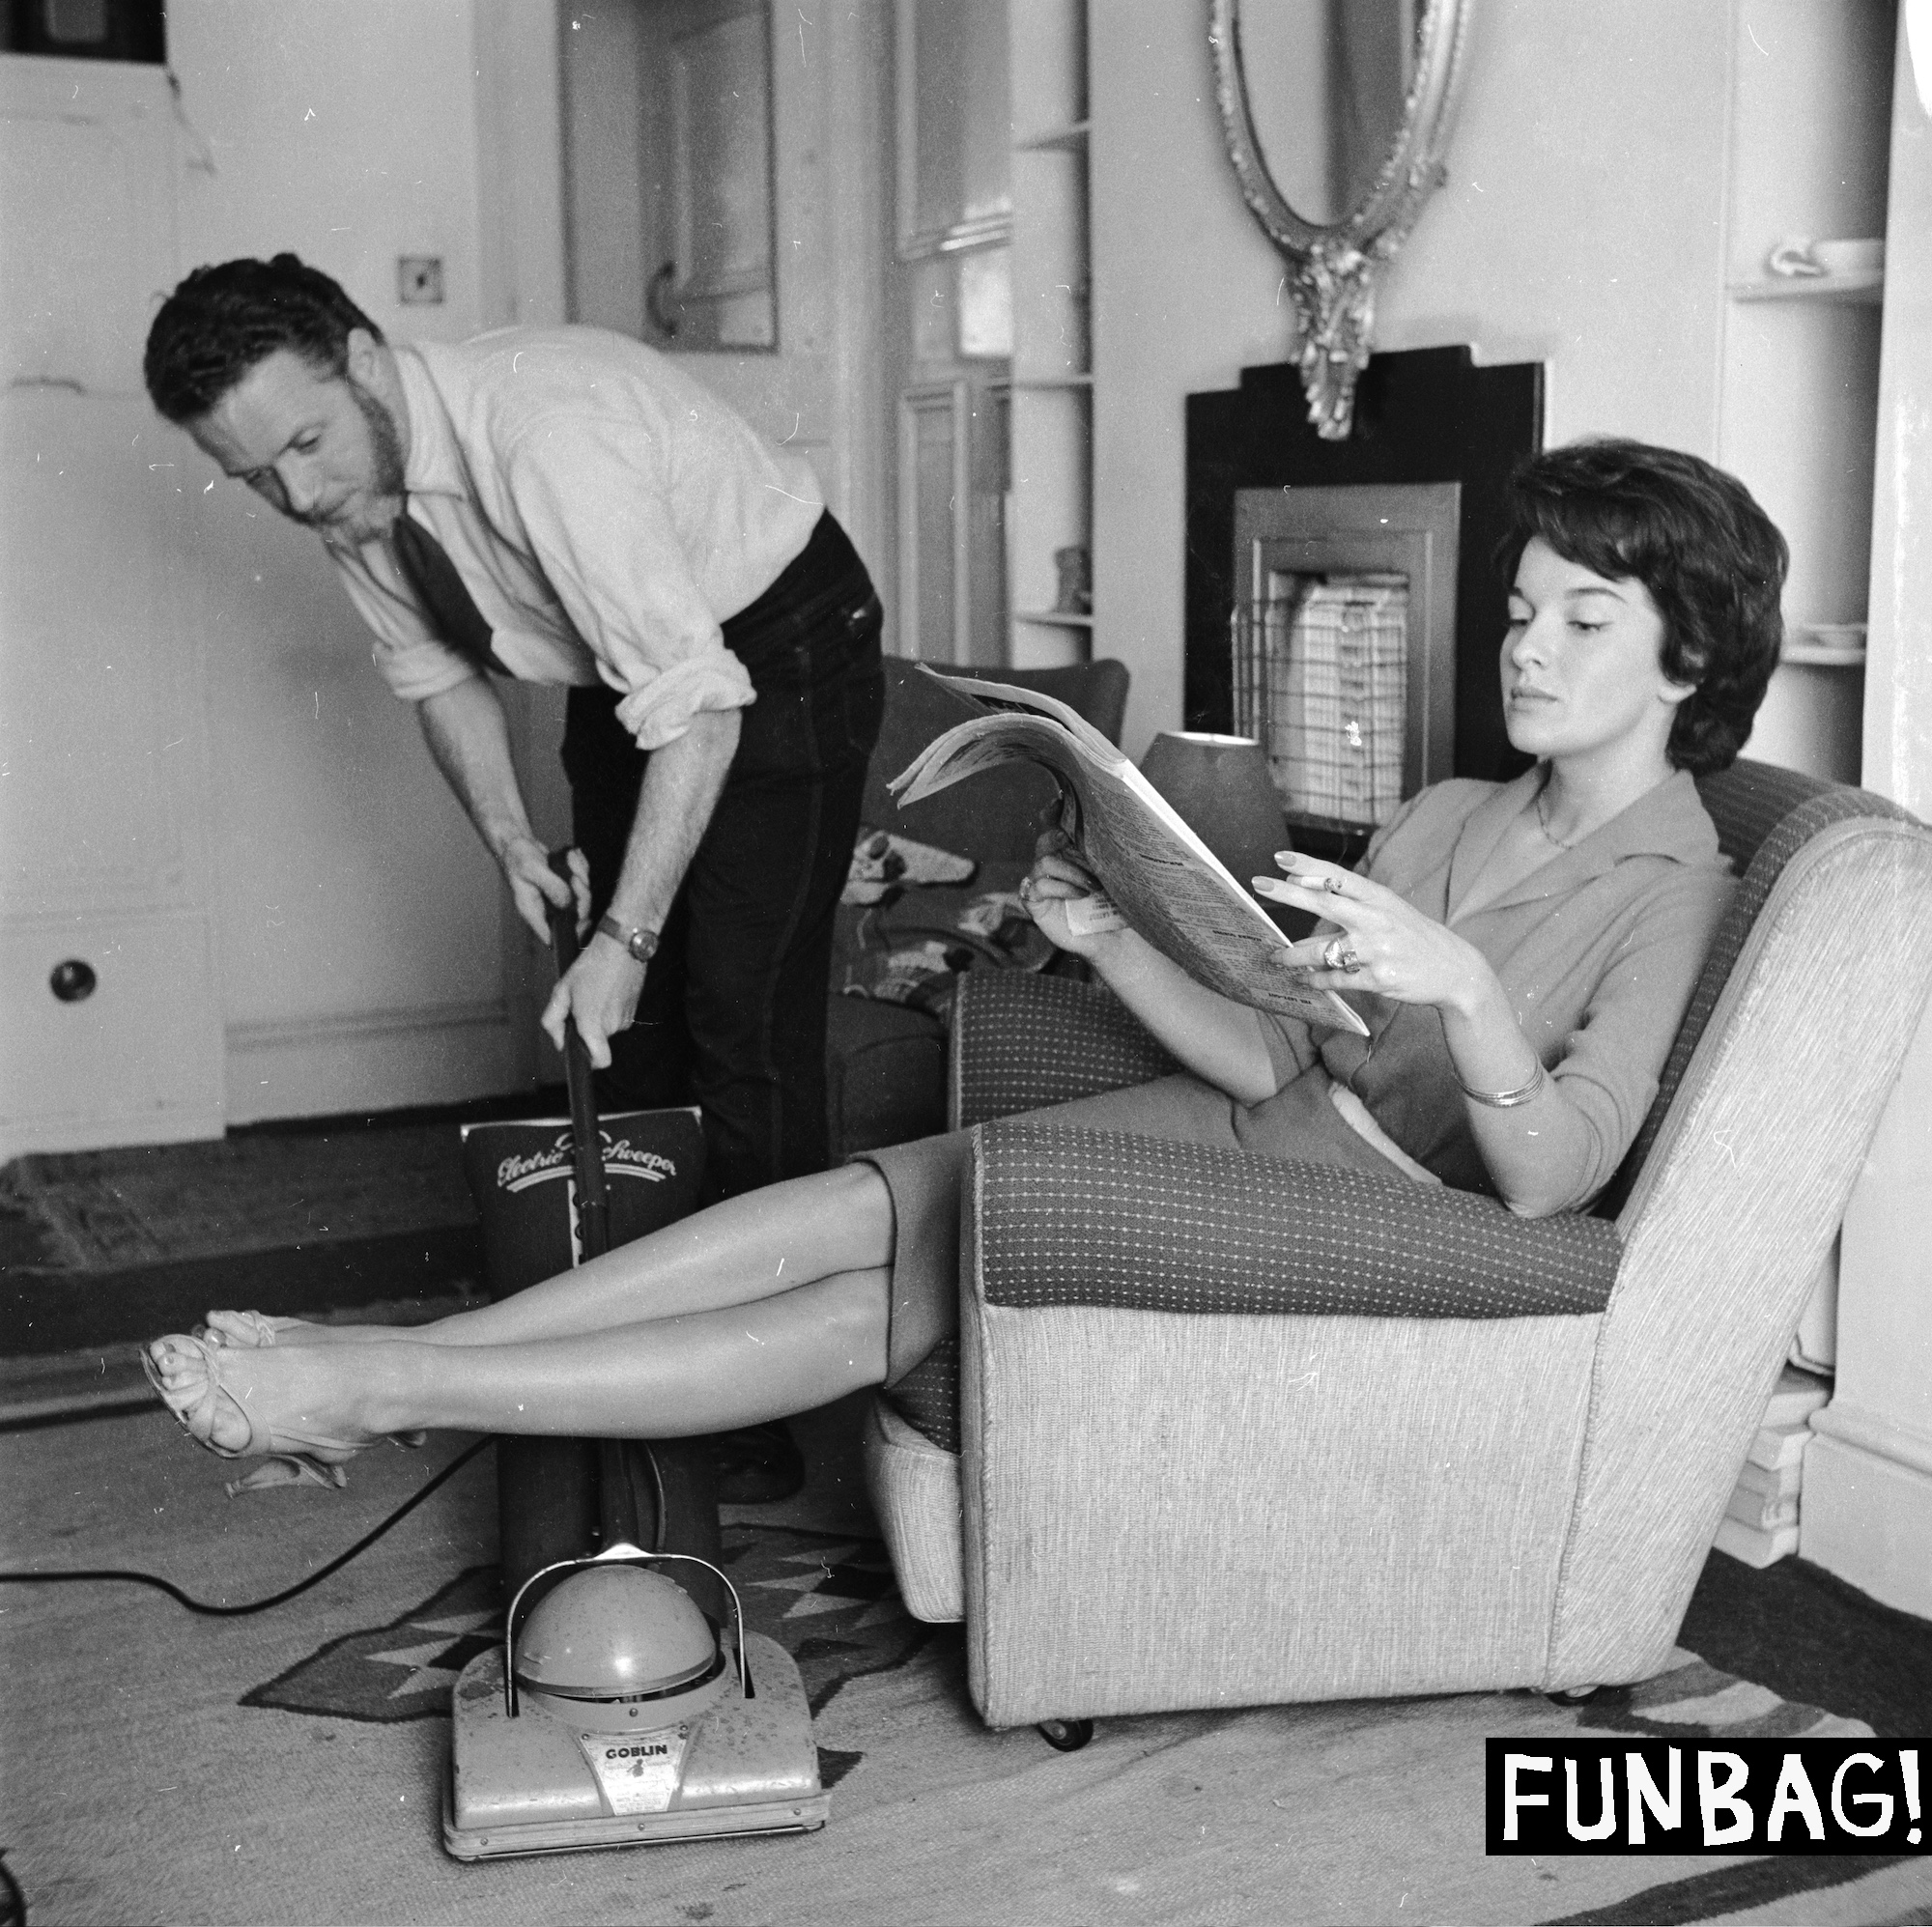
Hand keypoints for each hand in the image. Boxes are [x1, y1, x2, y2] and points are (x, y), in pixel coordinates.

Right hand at [501, 837, 590, 943]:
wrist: (517, 843)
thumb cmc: (518, 857)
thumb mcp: (532, 869)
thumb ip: (552, 886)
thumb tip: (569, 903)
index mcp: (534, 912)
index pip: (553, 938)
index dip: (570, 935)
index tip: (582, 919)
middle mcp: (548, 909)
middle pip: (577, 916)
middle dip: (582, 895)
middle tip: (574, 876)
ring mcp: (559, 898)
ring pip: (583, 897)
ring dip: (581, 875)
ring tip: (569, 857)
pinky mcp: (567, 887)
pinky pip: (583, 881)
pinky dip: (581, 866)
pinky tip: (570, 854)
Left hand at [541, 933, 644, 1069]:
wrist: (621, 946)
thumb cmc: (591, 966)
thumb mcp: (562, 990)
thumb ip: (553, 1021)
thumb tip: (559, 1041)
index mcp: (593, 1024)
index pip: (601, 1061)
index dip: (590, 1062)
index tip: (580, 1053)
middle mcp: (613, 1025)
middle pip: (597, 1041)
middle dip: (586, 1028)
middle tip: (579, 1003)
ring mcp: (627, 1018)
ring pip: (606, 1028)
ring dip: (598, 1015)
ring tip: (594, 991)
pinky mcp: (634, 1009)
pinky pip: (617, 1017)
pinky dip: (609, 1007)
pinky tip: (605, 988)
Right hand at [1018, 816, 1123, 955]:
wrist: (1113, 937)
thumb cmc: (1115, 905)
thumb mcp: (1114, 875)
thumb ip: (1106, 853)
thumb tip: (1116, 824)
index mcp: (1068, 854)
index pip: (1053, 827)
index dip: (1052, 813)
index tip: (1059, 802)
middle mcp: (1052, 866)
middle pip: (1044, 840)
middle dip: (1056, 837)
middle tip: (1068, 838)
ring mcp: (1041, 884)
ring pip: (1043, 862)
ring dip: (1070, 870)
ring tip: (1091, 885)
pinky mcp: (1035, 904)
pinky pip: (1038, 887)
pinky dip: (1061, 887)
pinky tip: (1080, 895)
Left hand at [1253, 852, 1490, 1014]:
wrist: (1455, 970)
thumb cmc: (1414, 936)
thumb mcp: (1390, 909)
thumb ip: (1354, 901)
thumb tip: (1305, 886)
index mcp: (1379, 898)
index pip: (1338, 876)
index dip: (1307, 865)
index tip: (1280, 857)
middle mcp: (1376, 920)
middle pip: (1324, 902)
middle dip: (1287, 893)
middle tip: (1258, 885)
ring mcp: (1376, 950)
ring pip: (1320, 950)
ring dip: (1292, 956)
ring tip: (1276, 957)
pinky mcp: (1377, 978)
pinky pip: (1334, 979)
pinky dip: (1316, 980)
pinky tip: (1305, 980)